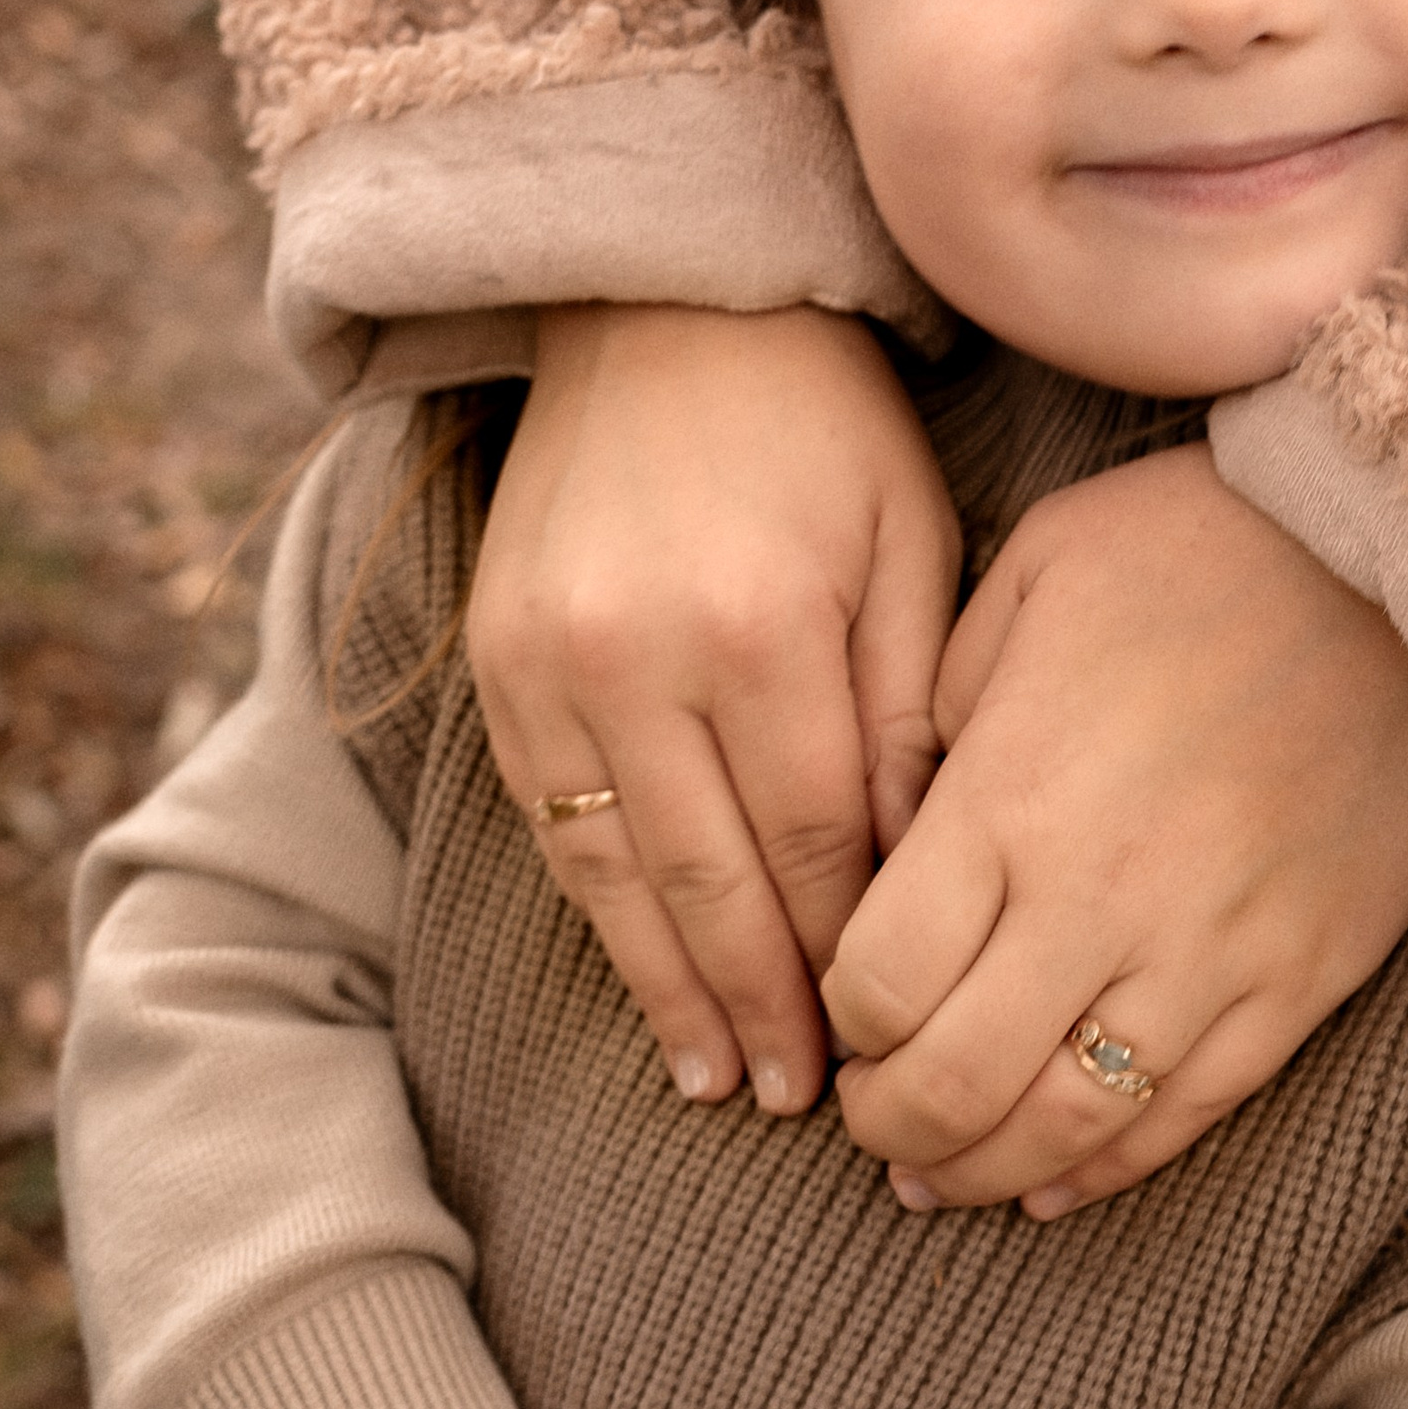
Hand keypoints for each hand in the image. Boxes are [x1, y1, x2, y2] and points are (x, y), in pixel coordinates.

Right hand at [468, 304, 962, 1114]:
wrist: (663, 308)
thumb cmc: (825, 425)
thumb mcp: (911, 543)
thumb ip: (910, 710)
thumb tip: (913, 875)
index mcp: (763, 626)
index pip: (816, 837)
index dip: (849, 947)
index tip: (886, 1029)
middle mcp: (638, 656)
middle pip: (710, 878)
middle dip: (762, 1003)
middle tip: (804, 1100)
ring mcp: (548, 664)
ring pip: (614, 872)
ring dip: (668, 988)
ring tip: (716, 1081)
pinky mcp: (494, 661)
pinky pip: (552, 820)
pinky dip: (599, 911)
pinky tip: (639, 976)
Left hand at [824, 446, 1407, 1213]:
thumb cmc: (1209, 539)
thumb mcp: (1036, 568)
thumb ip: (946, 696)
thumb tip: (904, 815)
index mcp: (1013, 795)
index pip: (878, 979)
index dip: (842, 1018)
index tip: (843, 1010)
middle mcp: (1100, 899)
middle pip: (953, 1082)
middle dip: (889, 1124)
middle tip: (870, 1116)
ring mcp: (1211, 954)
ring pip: (1067, 1128)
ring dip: (985, 1170)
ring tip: (941, 1175)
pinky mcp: (1304, 981)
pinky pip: (1189, 1116)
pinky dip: (1108, 1170)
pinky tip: (1056, 1183)